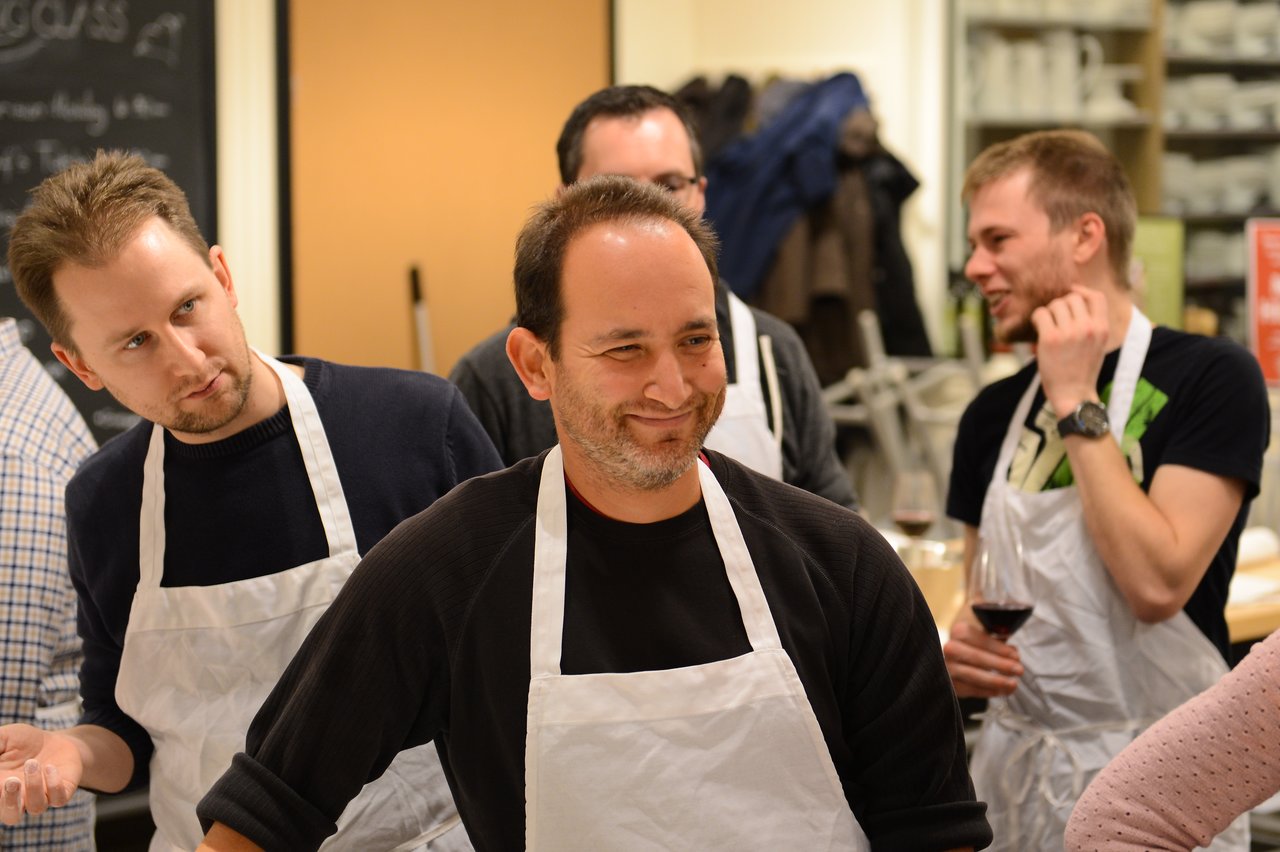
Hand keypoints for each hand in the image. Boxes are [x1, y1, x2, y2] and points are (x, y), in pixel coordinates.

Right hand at [0, 724, 82, 824]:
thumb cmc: (23, 742)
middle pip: (10, 816)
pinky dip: (54, 784)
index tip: (1, 777)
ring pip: (36, 807)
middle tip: (12, 781)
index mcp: (0, 789)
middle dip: (10, 802)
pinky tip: (50, 766)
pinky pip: (59, 799)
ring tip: (32, 763)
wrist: (56, 741)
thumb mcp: (4, 738)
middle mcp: (19, 799)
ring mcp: (41, 797)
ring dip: (33, 786)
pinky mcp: (62, 793)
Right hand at [943, 620, 1023, 697]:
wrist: (959, 654)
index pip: (980, 640)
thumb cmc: (977, 642)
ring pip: (973, 675)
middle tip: (1019, 670)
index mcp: (959, 631)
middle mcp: (950, 648)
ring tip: (1013, 684)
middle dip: (1000, 665)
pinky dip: (987, 691)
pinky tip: (1001, 690)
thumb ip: (999, 639)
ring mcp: (948, 667)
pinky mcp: (950, 684)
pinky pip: (970, 689)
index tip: (1016, 656)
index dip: (999, 649)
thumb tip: (1013, 653)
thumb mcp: (987, 633)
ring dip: (996, 681)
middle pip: (976, 657)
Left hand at [1031, 286, 1110, 416]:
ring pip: (1055, 304)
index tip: (1071, 294)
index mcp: (1102, 328)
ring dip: (1049, 313)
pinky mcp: (1050, 339)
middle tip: (1056, 320)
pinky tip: (1038, 328)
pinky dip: (1037, 318)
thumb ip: (1091, 324)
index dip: (1082, 291)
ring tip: (1048, 327)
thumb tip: (1075, 299)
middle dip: (1061, 305)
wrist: (1074, 395)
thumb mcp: (1097, 344)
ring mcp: (1069, 332)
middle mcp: (1088, 327)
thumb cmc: (1082, 370)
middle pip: (1072, 298)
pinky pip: (1040, 314)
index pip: (1096, 296)